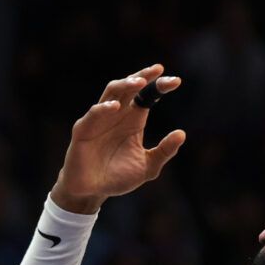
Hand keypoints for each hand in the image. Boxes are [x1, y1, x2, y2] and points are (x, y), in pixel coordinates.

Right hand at [52, 65, 186, 212]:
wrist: (93, 193)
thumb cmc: (118, 177)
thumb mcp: (148, 167)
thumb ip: (164, 151)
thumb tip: (182, 133)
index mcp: (133, 119)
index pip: (147, 95)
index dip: (159, 86)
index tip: (176, 81)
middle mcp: (117, 114)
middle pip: (129, 87)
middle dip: (143, 77)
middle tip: (158, 71)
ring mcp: (99, 120)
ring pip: (111, 92)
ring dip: (124, 84)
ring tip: (139, 82)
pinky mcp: (83, 130)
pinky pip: (93, 115)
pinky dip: (103, 109)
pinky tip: (116, 107)